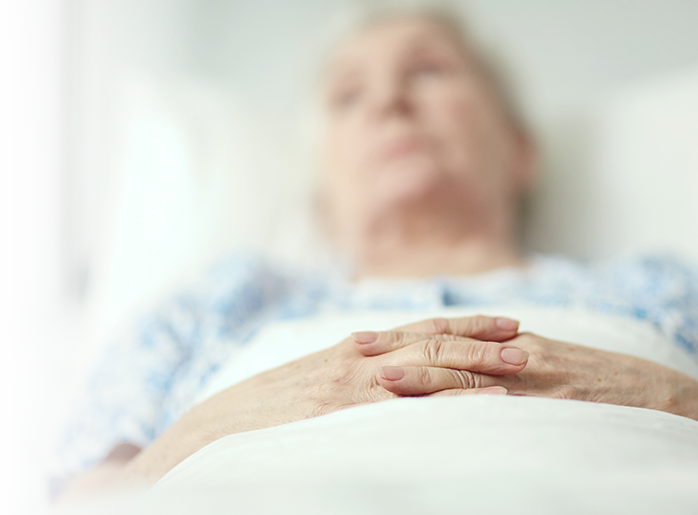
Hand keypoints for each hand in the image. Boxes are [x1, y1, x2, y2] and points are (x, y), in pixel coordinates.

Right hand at [118, 315, 525, 482]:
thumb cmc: (263, 410)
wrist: (214, 431)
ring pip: (429, 365)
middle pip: (434, 341)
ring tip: (523, 366)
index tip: (504, 324)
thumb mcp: (311, 381)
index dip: (465, 325)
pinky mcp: (348, 411)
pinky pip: (409, 402)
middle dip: (484, 341)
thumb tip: (389, 374)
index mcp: (353, 349)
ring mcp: (355, 384)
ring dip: (479, 365)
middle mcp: (360, 358)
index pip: (420, 329)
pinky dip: (450, 400)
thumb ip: (351, 372)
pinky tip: (484, 405)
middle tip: (530, 341)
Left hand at [374, 330, 697, 420]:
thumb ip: (492, 356)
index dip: (399, 336)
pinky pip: (503, 404)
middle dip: (397, 350)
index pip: (440, 332)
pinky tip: (440, 416)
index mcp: (502, 339)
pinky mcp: (548, 401)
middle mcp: (509, 350)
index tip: (361, 340)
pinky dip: (469, 407)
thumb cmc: (585, 378)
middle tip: (354, 352)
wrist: (641, 390)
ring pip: (468, 371)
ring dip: (423, 376)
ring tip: (382, 380)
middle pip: (443, 345)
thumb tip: (448, 363)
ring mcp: (528, 375)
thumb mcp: (536, 357)